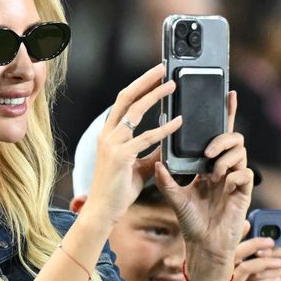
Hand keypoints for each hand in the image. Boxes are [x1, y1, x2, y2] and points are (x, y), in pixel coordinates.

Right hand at [84, 64, 182, 226]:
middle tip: (163, 68)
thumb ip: (150, 152)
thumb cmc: (117, 190)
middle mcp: (108, 134)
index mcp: (109, 134)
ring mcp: (112, 144)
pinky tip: (178, 122)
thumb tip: (166, 143)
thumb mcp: (137, 166)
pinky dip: (163, 129)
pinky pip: (146, 137)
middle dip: (145, 80)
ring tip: (173, 86)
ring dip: (155, 96)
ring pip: (135, 111)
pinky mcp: (121, 156)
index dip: (139, 85)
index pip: (123, 101)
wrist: (103, 211)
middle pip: (126, 97)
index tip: (155, 74)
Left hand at [154, 91, 253, 280]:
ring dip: (225, 157)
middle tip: (207, 153)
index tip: (228, 93)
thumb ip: (167, 180)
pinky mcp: (244, 192)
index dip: (226, 114)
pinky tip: (223, 184)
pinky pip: (245, 173)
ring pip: (241, 152)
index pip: (219, 134)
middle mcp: (225, 168)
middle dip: (221, 139)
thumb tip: (158, 162)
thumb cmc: (191, 221)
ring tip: (212, 172)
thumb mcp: (175, 197)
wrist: (202, 245)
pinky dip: (233, 175)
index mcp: (209, 165)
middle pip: (233, 138)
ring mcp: (236, 179)